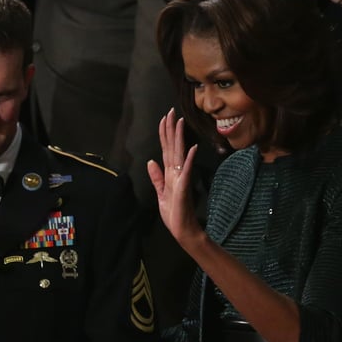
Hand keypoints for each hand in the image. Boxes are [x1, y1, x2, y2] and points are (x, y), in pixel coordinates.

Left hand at [146, 109, 202, 247]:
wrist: (182, 229)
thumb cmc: (174, 213)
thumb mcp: (161, 193)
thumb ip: (156, 177)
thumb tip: (150, 161)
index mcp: (169, 173)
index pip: (166, 149)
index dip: (164, 134)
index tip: (164, 118)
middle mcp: (176, 172)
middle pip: (172, 147)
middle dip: (171, 129)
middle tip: (171, 111)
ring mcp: (181, 178)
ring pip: (178, 154)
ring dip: (179, 138)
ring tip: (180, 123)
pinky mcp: (183, 187)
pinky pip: (185, 171)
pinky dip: (188, 160)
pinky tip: (191, 149)